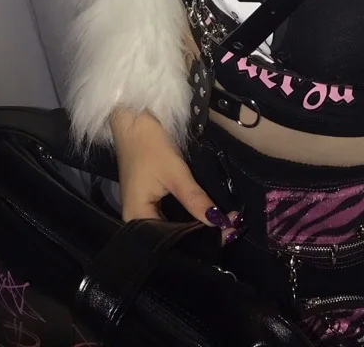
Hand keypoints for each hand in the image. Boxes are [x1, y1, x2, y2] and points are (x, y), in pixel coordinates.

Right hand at [109, 108, 240, 241]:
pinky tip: (204, 215)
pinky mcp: (148, 202)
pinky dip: (186, 216)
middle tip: (230, 231)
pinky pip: (168, 216)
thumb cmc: (149, 146)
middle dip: (199, 236)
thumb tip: (219, 222)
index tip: (226, 236)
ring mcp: (141, 212)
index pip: (168, 242)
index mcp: (136, 219)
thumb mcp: (175, 172)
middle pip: (169, 238)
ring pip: (170, 227)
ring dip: (194, 226)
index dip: (197, 242)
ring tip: (223, 227)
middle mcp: (135, 221)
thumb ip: (195, 199)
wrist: (133, 121)